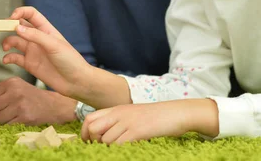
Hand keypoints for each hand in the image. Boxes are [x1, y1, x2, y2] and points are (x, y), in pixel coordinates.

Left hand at [0, 77, 76, 124]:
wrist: (54, 105)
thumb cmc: (32, 97)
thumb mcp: (17, 87)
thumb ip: (0, 92)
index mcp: (11, 82)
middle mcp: (15, 91)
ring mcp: (20, 104)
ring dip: (0, 121)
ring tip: (9, 117)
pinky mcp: (25, 116)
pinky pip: (7, 125)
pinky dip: (8, 126)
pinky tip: (15, 121)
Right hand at [2, 7, 93, 98]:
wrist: (76, 82)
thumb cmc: (70, 60)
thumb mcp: (54, 45)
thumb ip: (35, 36)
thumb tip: (17, 28)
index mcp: (45, 29)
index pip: (31, 14)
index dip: (20, 12)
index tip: (12, 18)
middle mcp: (37, 38)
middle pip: (20, 26)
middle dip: (9, 26)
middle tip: (1, 29)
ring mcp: (33, 51)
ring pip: (15, 41)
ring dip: (8, 42)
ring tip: (6, 47)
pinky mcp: (30, 64)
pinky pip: (15, 58)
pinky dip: (8, 57)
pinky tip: (7, 59)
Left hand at [81, 99, 218, 144]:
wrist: (176, 113)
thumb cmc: (155, 117)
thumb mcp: (131, 115)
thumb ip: (117, 121)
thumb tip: (103, 137)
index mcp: (115, 109)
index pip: (89, 119)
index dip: (84, 133)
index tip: (89, 143)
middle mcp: (118, 114)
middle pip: (92, 128)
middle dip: (92, 142)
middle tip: (101, 148)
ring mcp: (127, 122)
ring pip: (104, 139)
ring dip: (106, 149)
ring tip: (116, 150)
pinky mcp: (137, 131)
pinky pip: (118, 143)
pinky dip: (117, 150)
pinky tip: (125, 151)